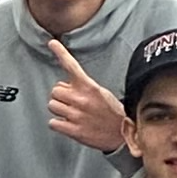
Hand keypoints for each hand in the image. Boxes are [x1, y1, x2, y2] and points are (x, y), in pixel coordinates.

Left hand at [43, 37, 128, 157]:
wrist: (124, 135)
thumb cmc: (113, 113)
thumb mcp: (101, 93)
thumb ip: (83, 87)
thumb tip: (65, 85)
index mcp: (90, 87)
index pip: (72, 66)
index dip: (61, 52)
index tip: (52, 42)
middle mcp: (81, 99)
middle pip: (55, 90)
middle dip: (61, 95)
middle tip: (72, 102)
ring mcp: (76, 115)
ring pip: (52, 106)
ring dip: (59, 109)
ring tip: (72, 113)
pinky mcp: (74, 130)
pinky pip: (53, 123)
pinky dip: (58, 124)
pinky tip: (69, 124)